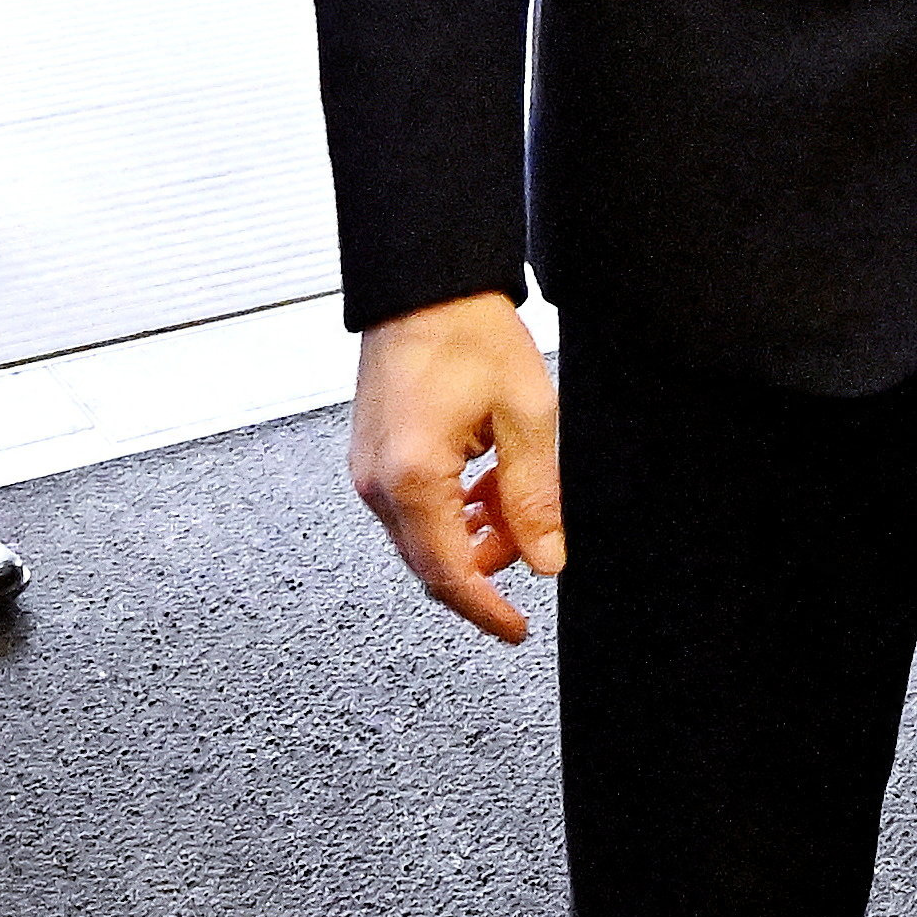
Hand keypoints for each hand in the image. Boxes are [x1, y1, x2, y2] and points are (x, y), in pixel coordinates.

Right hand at [348, 293, 565, 643]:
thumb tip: (547, 558)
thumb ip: (536, 496)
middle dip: (486, 569)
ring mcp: (368, 471)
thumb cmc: (466, 333)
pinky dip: (452, 513)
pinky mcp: (372, 457)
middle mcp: (377, 482)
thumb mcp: (525, 416)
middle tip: (533, 547)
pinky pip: (412, 509)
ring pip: (424, 539)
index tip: (516, 630)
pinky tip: (486, 486)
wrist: (423, 286)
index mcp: (411, 477)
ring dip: (473, 537)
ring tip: (515, 497)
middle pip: (432, 564)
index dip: (486, 611)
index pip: (450, 574)